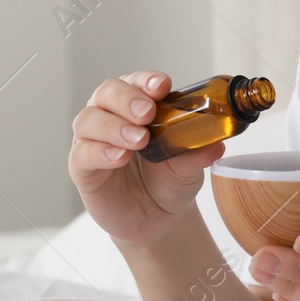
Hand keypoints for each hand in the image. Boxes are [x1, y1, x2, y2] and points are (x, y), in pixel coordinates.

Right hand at [67, 70, 223, 247]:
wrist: (158, 220)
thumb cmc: (170, 181)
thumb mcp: (189, 166)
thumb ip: (198, 153)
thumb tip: (217, 143)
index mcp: (138, 106)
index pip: (137, 81)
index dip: (147, 80)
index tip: (162, 86)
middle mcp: (111, 116)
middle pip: (107, 92)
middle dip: (127, 98)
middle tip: (147, 113)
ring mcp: (93, 140)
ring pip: (89, 119)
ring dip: (114, 126)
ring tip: (139, 140)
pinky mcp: (82, 168)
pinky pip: (82, 153)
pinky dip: (100, 152)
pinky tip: (118, 157)